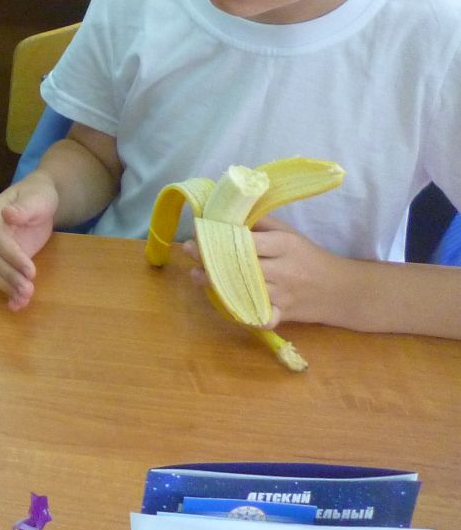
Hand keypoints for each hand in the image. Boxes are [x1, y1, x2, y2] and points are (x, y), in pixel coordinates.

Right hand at [0, 175, 59, 309]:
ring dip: (8, 287)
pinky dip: (7, 291)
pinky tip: (16, 305)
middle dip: (11, 277)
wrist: (39, 199)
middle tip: (28, 292)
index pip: (0, 241)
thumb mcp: (36, 198)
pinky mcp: (2, 257)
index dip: (14, 258)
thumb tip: (8, 215)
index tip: (32, 272)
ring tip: (24, 301)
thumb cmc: (38, 195)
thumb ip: (24, 208)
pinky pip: (0, 275)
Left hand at [186, 216, 342, 328]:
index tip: (198, 232)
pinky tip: (226, 304)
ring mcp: (283, 295)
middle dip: (210, 259)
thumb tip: (225, 212)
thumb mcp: (289, 232)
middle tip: (188, 250)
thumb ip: (259, 222)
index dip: (219, 237)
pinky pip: (260, 316)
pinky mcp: (284, 315)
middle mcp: (283, 269)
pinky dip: (244, 314)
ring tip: (195, 274)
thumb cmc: (308, 256)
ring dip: (216, 284)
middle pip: (240, 265)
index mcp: (284, 244)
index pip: (246, 240)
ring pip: (244, 290)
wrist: (342, 290)